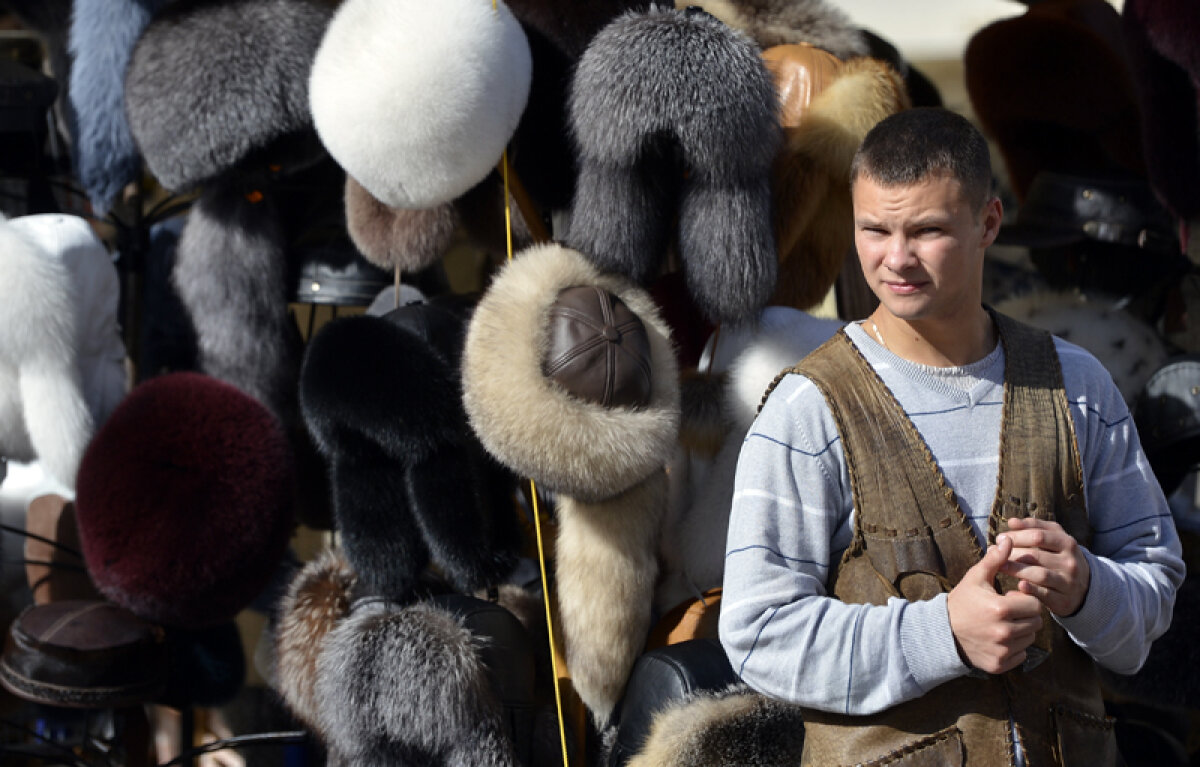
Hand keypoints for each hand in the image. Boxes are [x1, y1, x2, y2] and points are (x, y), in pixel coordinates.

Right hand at [947, 535, 1043, 673]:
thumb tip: (1007, 539)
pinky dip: (1014, 648)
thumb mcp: (976, 578)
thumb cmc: (962, 601)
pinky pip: (1021, 655)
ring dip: (1021, 631)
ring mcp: (1002, 650)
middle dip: (1025, 615)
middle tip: (1007, 612)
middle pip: (1036, 623)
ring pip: (1030, 639)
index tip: (1010, 598)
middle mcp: (1004, 632)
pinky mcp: (1000, 664)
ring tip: (1003, 624)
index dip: (1024, 599)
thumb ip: (995, 560)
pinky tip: (998, 639)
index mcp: (1001, 608)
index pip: (1035, 604)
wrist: (942, 632)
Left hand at [998, 516, 1090, 616]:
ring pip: (1039, 574)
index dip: (1016, 536)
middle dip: (1011, 553)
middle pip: (1036, 555)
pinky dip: (1030, 589)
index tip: (1000, 538)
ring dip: (1016, 569)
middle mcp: (1070, 562)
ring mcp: (1067, 582)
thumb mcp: (1054, 538)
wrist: (1084, 587)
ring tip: (999, 566)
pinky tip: (1017, 584)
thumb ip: (1035, 526)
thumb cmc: (1060, 556)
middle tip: (993, 552)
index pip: (1038, 536)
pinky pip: (1044, 594)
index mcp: (1067, 543)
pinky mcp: (1063, 600)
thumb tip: (1012, 522)